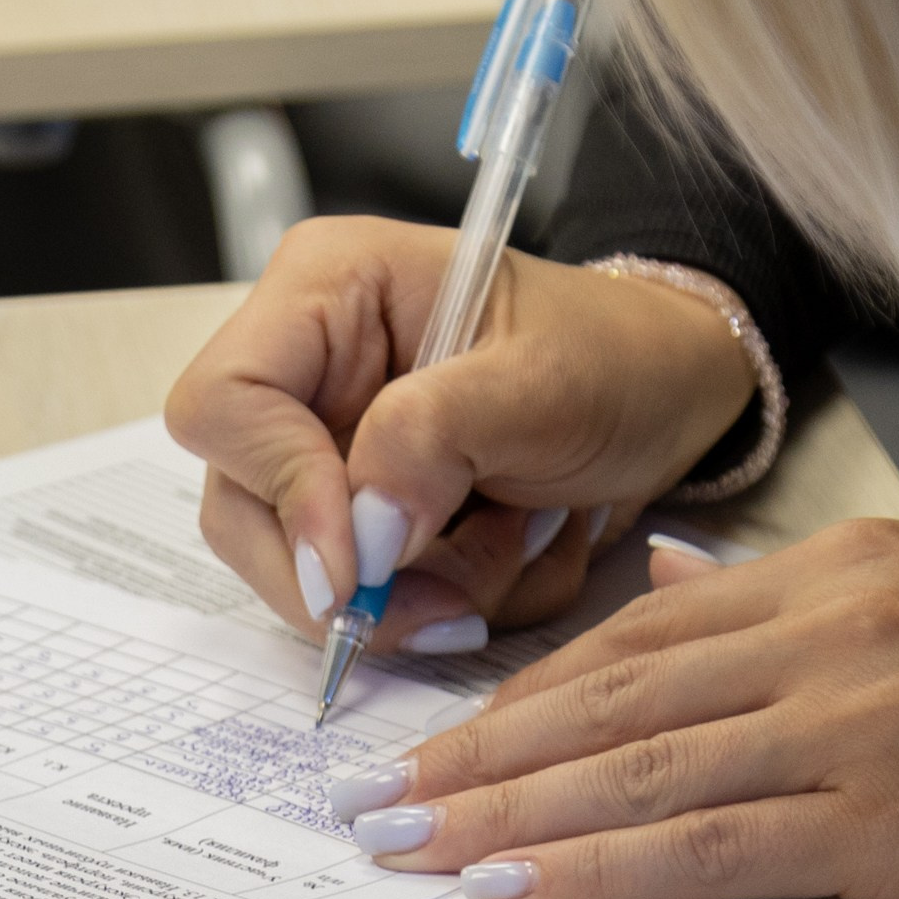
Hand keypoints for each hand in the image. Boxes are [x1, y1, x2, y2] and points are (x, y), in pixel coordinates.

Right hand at [163, 215, 754, 655]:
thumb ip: (435, 440)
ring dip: (422, 591)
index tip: (356, 568)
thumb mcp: (540, 382)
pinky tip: (519, 552)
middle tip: (448, 606)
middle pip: (242, 510)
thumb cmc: (615, 355)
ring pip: (307, 573)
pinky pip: (373, 600)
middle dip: (352, 577)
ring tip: (520, 546)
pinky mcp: (369, 517)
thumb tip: (359, 536)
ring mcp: (331, 450)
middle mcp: (307, 373)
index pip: (223, 404)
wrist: (676, 395)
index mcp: (324, 293)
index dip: (279, 490)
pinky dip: (453, 600)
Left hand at [329, 518, 898, 898]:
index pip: (635, 628)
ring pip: (640, 770)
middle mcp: (824, 633)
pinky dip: (601, 866)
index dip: (522, 686)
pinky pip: (707, 848)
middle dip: (481, 750)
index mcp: (826, 571)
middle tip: (379, 794)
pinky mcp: (877, 820)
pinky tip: (520, 881)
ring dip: (511, 811)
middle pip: (612, 696)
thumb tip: (659, 565)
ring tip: (417, 842)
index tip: (438, 729)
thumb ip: (771, 584)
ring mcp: (849, 724)